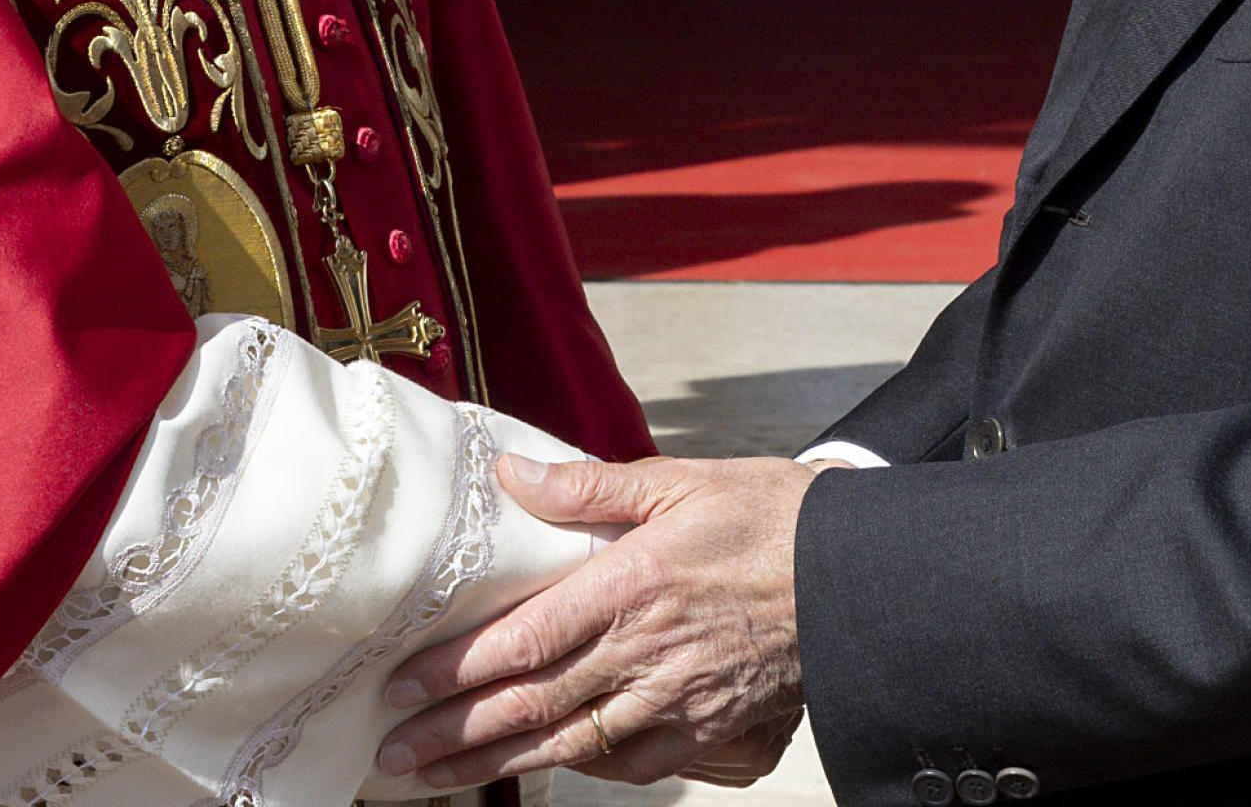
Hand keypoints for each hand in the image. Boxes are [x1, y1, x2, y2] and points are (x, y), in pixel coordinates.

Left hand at [375, 453, 829, 790]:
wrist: (858, 575)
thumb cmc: (771, 517)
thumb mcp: (680, 481)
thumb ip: (588, 485)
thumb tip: (512, 474)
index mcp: (631, 584)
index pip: (523, 640)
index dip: (456, 671)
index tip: (401, 687)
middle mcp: (645, 651)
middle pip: (531, 705)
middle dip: (454, 735)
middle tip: (392, 754)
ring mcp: (676, 697)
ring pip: (568, 742)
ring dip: (496, 763)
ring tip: (438, 778)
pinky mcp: (707, 726)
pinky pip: (631, 763)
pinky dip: (580, 768)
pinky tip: (543, 768)